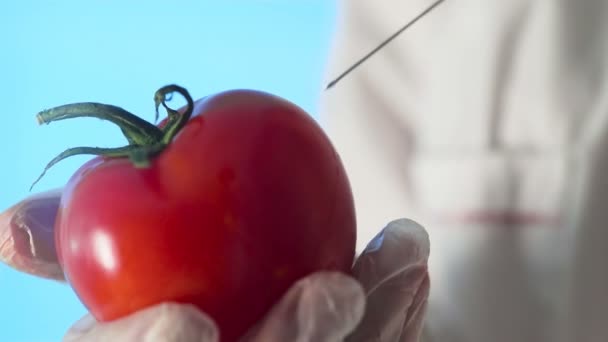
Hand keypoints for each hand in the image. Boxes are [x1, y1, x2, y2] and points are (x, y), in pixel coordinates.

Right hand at [1, 191, 429, 340]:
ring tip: (406, 254)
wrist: (244, 287)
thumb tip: (9, 226)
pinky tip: (411, 274)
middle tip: (336, 292)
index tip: (186, 320)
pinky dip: (398, 322)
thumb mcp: (115, 257)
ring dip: (377, 323)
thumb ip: (78, 242)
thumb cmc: (164, 274)